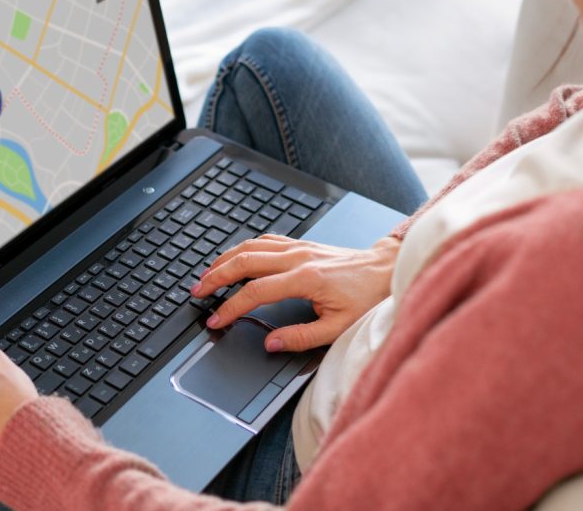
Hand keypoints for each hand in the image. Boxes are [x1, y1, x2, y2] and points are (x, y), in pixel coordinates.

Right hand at [193, 234, 400, 352]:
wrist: (385, 270)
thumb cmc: (367, 297)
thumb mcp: (339, 327)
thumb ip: (302, 337)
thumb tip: (271, 343)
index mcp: (305, 279)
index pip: (255, 292)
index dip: (230, 307)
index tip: (216, 319)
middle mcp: (298, 257)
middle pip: (244, 261)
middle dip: (215, 276)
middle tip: (197, 291)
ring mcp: (298, 247)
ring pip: (251, 246)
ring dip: (224, 259)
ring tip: (206, 274)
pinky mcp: (301, 244)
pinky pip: (264, 240)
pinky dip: (244, 248)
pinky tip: (235, 257)